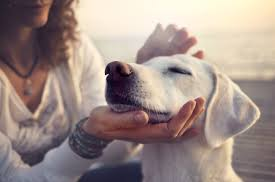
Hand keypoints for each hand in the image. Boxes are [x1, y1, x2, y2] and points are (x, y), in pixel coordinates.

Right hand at [83, 97, 204, 142]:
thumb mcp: (109, 120)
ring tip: (200, 105)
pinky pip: (171, 130)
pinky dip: (184, 126)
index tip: (190, 102)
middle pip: (177, 131)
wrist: (97, 127)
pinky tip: (193, 124)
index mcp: (143, 134)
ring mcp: (151, 133)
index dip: (182, 117)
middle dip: (191, 116)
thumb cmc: (102, 122)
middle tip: (200, 99)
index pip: (169, 129)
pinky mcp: (150, 127)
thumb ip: (125, 119)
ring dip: (190, 119)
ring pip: (177, 131)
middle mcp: (150, 136)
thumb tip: (144, 116)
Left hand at [136, 24, 203, 63]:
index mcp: (162, 43)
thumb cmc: (144, 69)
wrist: (149, 86)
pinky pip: (194, 61)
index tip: (174, 29)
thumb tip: (160, 25)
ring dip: (191, 41)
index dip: (173, 28)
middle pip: (180, 37)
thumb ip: (152, 40)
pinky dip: (198, 56)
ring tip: (193, 40)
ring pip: (187, 47)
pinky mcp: (185, 68)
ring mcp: (179, 58)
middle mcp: (172, 49)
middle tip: (184, 32)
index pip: (170, 31)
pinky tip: (200, 52)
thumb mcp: (145, 53)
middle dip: (183, 33)